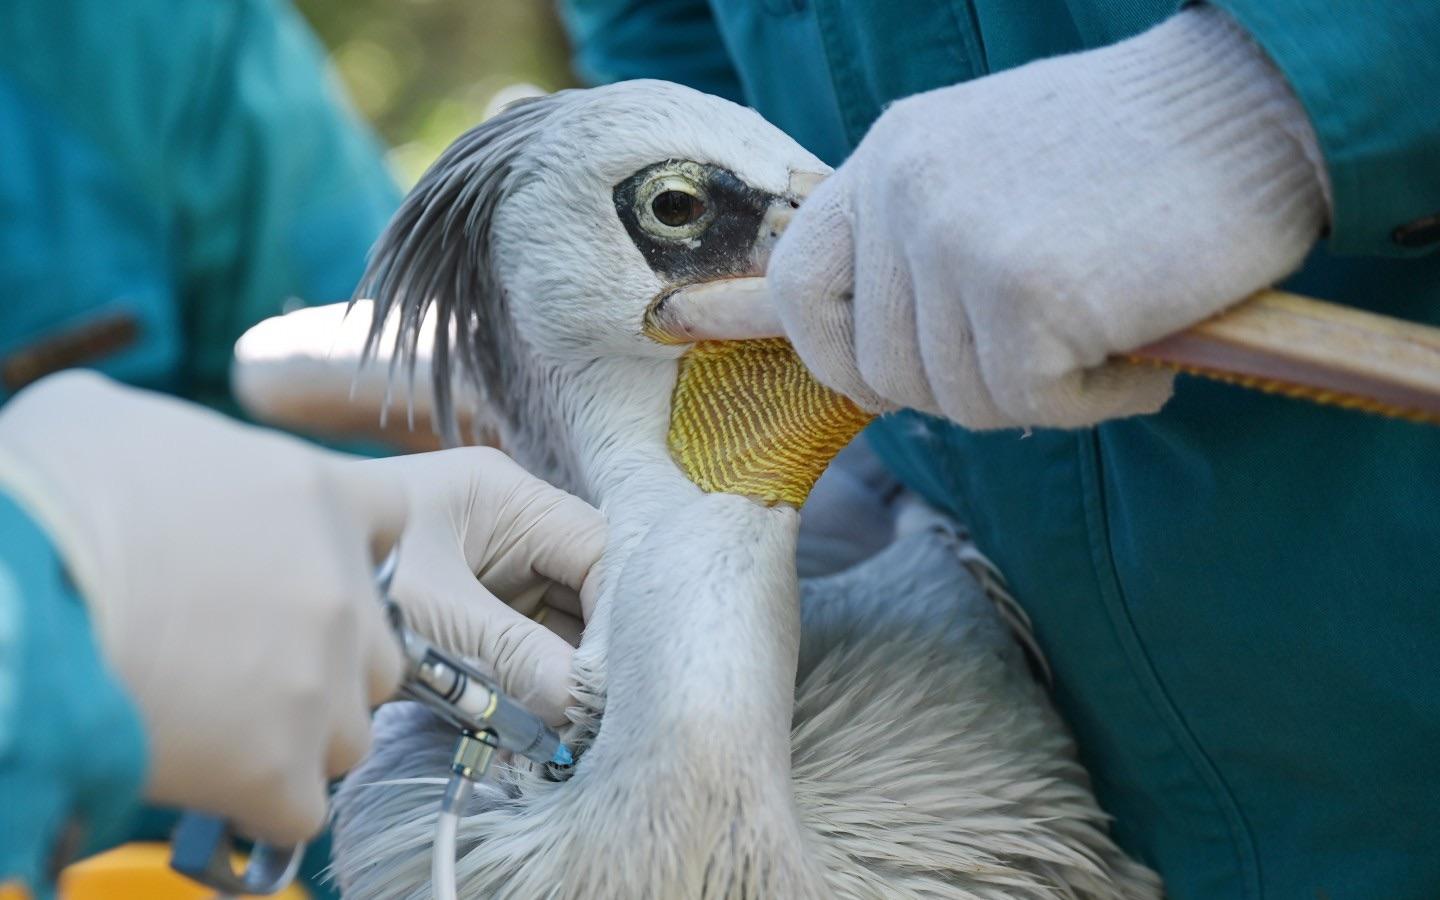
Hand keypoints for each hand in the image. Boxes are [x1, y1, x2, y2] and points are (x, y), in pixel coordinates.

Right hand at [0, 372, 403, 844]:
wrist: (5, 598)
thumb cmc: (43, 495)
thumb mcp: (109, 423)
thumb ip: (182, 447)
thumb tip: (156, 465)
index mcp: (315, 493)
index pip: (390, 520)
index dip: (350, 550)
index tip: (301, 571)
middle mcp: (339, 589)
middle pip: (378, 645)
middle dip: (327, 660)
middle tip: (248, 664)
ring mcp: (317, 684)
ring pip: (349, 732)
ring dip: (299, 736)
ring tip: (221, 726)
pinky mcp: (278, 769)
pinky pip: (299, 805)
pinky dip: (260, 802)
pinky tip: (208, 779)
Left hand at [360, 447, 605, 724]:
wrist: (235, 583)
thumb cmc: (335, 572)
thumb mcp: (429, 613)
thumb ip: (511, 653)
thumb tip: (581, 704)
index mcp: (504, 495)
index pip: (597, 549)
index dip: (617, 612)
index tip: (611, 679)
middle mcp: (506, 526)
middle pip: (584, 588)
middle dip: (590, 650)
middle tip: (594, 714)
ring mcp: (488, 569)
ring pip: (556, 624)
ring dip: (560, 675)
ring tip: (562, 726)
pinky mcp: (467, 611)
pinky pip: (520, 648)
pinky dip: (527, 686)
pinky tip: (529, 722)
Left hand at [768, 6, 1328, 428]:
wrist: (1251, 110)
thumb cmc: (1131, 151)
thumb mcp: (984, 167)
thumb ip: (911, 244)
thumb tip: (831, 348)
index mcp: (890, 158)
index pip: (800, 284)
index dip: (832, 355)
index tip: (884, 382)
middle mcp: (909, 194)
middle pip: (883, 369)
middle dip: (964, 390)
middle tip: (1042, 359)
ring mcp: (960, 241)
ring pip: (957, 398)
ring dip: (1037, 396)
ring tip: (1103, 342)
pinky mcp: (1026, 293)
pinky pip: (1032, 405)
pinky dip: (1096, 402)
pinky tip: (1141, 361)